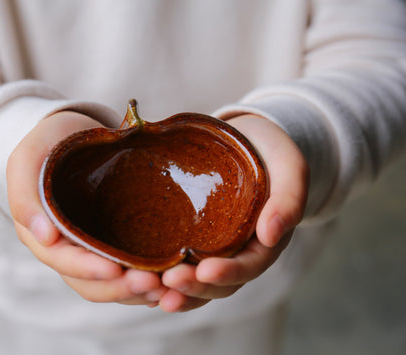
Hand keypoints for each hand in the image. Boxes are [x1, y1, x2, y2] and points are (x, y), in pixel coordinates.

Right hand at [7, 111, 165, 305]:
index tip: (116, 269)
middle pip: (92, 284)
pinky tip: (171, 283)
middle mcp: (68, 250)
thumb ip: (25, 196)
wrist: (72, 135)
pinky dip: (147, 281)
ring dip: (138, 292)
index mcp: (43, 235)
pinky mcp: (115, 243)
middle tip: (152, 283)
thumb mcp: (27, 160)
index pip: (65, 262)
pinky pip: (129, 271)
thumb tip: (44, 238)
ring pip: (113, 285)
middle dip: (121, 288)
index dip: (88, 269)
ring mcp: (93, 249)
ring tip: (167, 288)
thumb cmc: (48, 144)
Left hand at [158, 114, 308, 311]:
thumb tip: (271, 235)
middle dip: (195, 288)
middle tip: (169, 283)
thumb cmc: (270, 152)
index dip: (229, 273)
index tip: (205, 271)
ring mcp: (214, 248)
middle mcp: (239, 252)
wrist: (247, 139)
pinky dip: (164, 279)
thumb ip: (289, 198)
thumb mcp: (290, 167)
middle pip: (219, 283)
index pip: (249, 266)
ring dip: (178, 292)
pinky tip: (142, 282)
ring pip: (197, 282)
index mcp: (265, 241)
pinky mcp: (193, 238)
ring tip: (154, 293)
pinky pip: (180, 265)